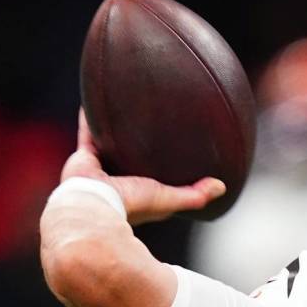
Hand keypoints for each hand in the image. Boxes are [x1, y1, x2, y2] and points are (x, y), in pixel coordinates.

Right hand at [61, 108, 225, 224]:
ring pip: (109, 145)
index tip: (176, 156)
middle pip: (130, 160)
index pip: (154, 180)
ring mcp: (100, 169)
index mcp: (138, 194)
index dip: (165, 171)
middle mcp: (118, 181)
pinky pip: (88, 133)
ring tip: (123, 109)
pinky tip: (94, 101)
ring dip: (114, 130)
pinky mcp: (84, 158)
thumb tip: (222, 186)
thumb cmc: (131, 205)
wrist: (94, 205)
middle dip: (137, 146)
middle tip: (149, 125)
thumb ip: (195, 195)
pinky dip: (90, 118)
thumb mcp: (169, 199)